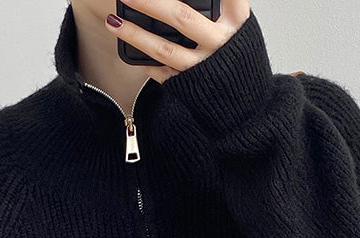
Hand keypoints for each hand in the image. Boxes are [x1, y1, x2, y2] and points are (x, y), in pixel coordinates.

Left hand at [105, 0, 250, 82]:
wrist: (247, 105)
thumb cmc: (238, 60)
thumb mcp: (239, 28)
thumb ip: (223, 9)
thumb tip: (189, 0)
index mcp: (237, 22)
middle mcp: (220, 43)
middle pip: (181, 16)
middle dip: (150, 3)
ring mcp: (203, 66)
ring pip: (165, 48)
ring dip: (135, 34)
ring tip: (113, 21)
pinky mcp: (190, 85)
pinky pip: (162, 72)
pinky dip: (145, 60)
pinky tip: (131, 49)